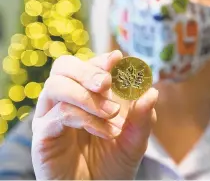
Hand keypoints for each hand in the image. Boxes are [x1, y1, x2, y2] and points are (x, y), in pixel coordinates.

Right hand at [31, 50, 157, 179]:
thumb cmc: (113, 164)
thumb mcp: (135, 140)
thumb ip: (143, 117)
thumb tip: (152, 92)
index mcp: (86, 95)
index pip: (87, 66)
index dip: (101, 59)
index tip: (117, 59)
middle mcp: (65, 100)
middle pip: (64, 67)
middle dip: (87, 70)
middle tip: (108, 82)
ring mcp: (51, 116)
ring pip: (56, 86)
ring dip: (88, 96)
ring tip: (113, 113)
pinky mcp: (43, 136)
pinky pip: (58, 115)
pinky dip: (85, 118)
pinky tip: (106, 131)